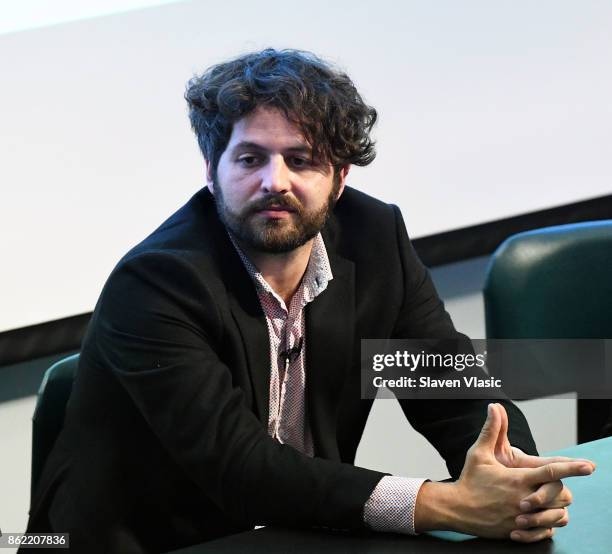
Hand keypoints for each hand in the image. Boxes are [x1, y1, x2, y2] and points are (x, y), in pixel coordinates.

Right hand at [415, 403, 594, 541]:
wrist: (457, 508)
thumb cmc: (469, 478)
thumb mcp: (479, 452)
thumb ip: (492, 430)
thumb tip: (494, 407)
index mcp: (518, 479)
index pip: (551, 472)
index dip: (572, 468)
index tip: (589, 466)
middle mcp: (524, 500)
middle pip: (561, 495)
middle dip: (562, 489)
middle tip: (555, 485)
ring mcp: (523, 518)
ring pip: (558, 515)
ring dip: (558, 507)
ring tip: (549, 500)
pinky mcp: (520, 532)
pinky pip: (547, 531)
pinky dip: (549, 524)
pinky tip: (540, 516)